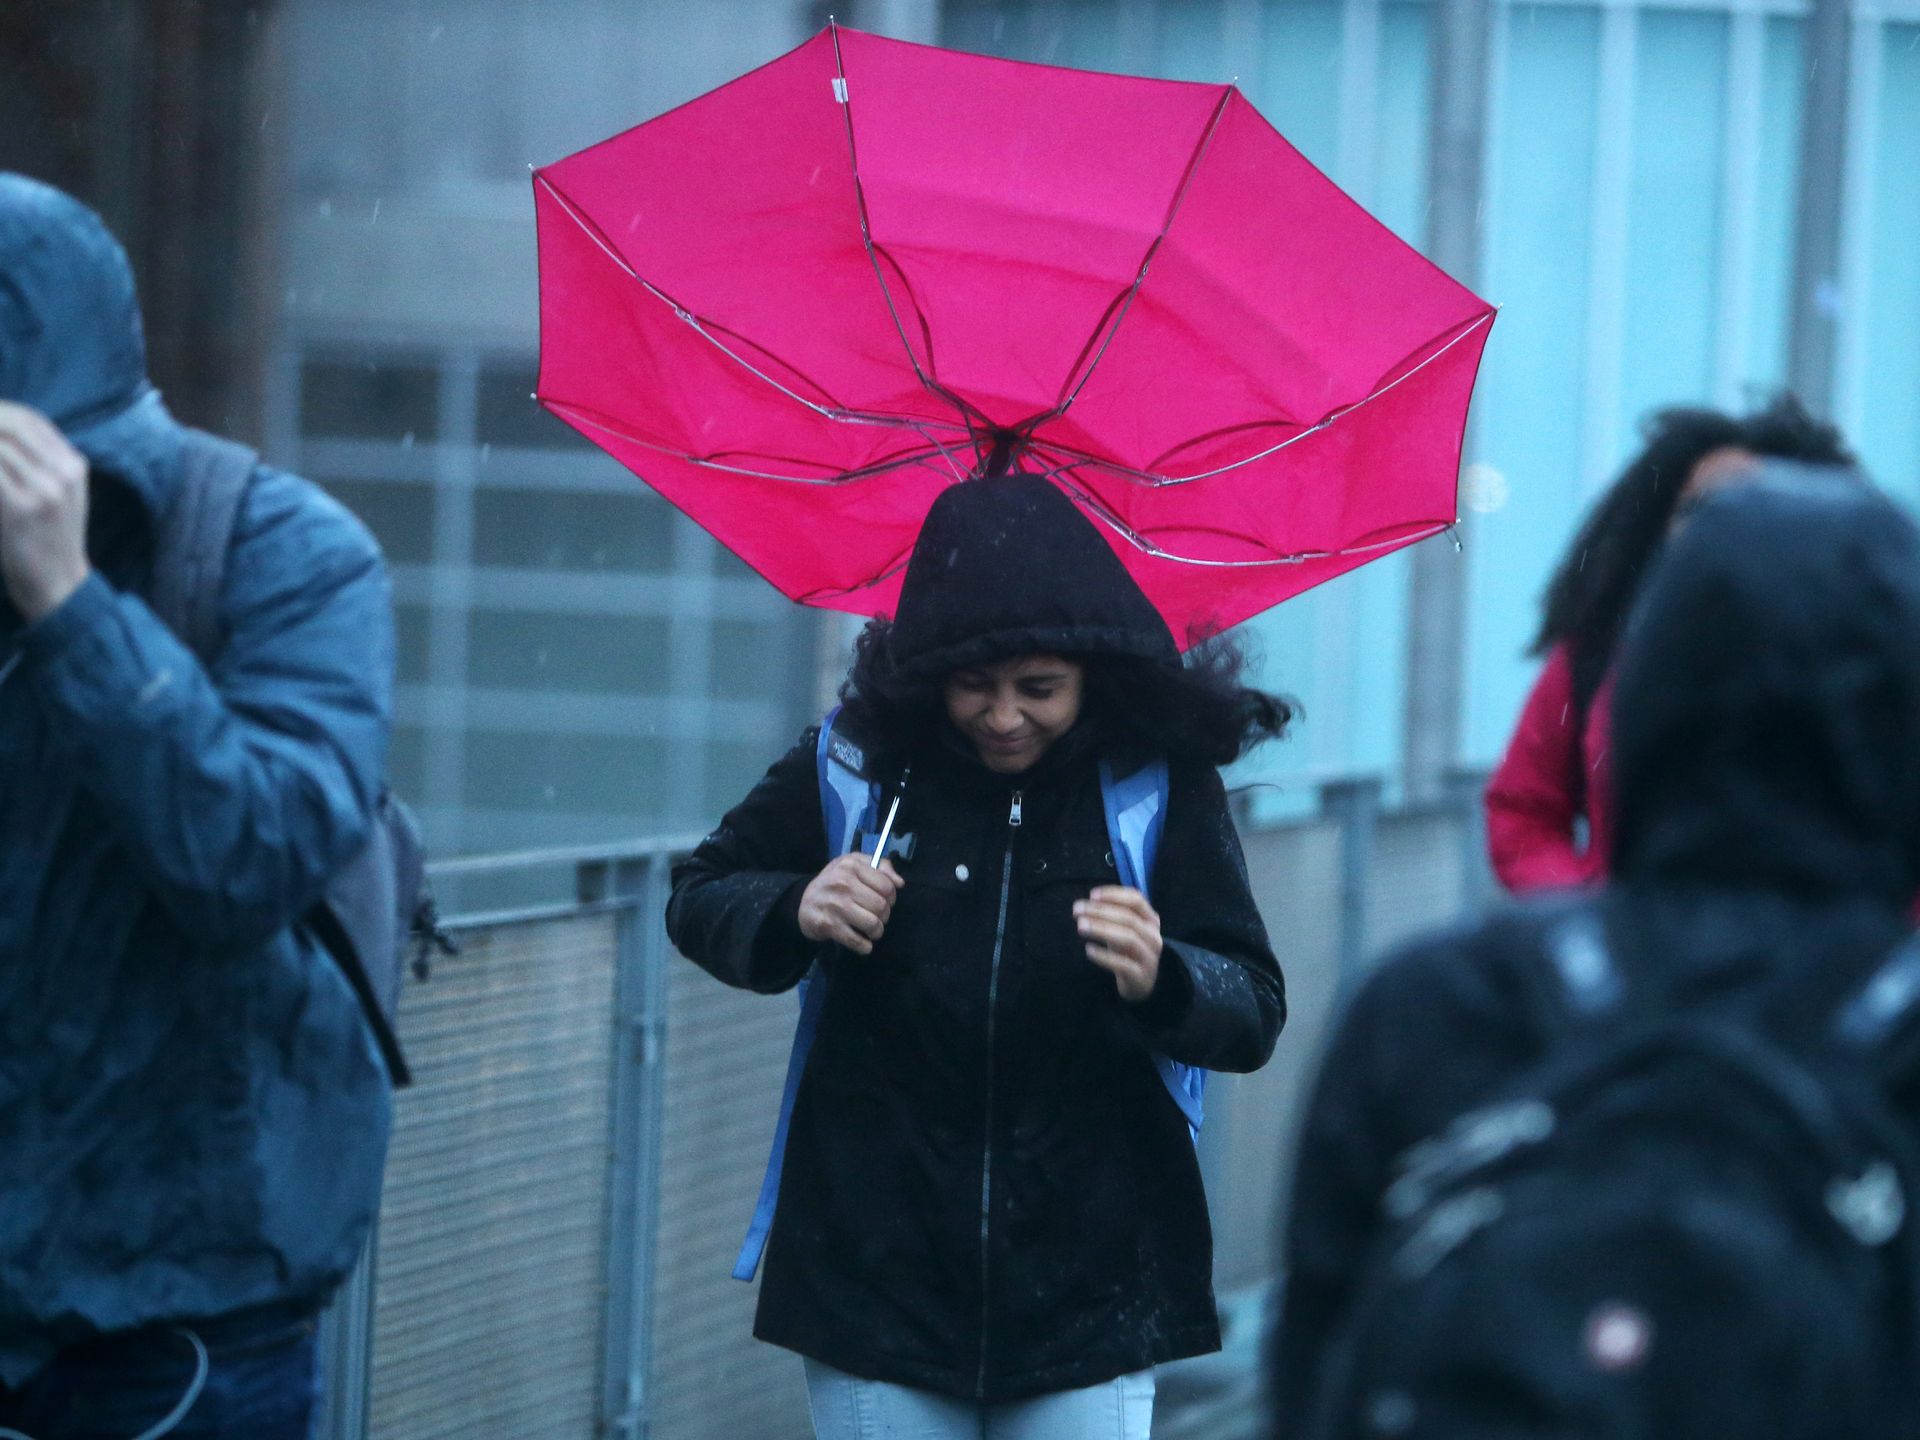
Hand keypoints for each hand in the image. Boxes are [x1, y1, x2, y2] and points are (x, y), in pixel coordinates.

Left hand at [0, 401, 91, 620]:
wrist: (57, 583)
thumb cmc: (50, 537)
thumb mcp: (62, 495)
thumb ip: (41, 463)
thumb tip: (4, 430)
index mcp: (74, 466)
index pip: (31, 420)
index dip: (0, 411)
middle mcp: (63, 473)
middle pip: (11, 426)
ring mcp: (43, 491)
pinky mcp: (20, 509)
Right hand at [798, 853, 904, 955]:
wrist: (801, 902)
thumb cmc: (834, 881)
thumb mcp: (853, 863)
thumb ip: (880, 867)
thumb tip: (900, 883)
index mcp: (851, 866)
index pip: (887, 886)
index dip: (891, 897)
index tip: (885, 901)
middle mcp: (843, 883)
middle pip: (881, 906)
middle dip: (884, 916)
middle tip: (877, 917)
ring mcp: (835, 905)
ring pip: (872, 924)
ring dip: (876, 932)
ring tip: (872, 930)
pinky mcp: (828, 925)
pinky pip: (856, 940)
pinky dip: (864, 946)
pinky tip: (864, 943)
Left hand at [1076, 885, 1161, 1003]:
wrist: (1140, 983)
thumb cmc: (1128, 950)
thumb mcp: (1123, 930)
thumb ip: (1110, 916)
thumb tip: (1086, 904)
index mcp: (1151, 921)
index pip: (1136, 900)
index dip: (1115, 895)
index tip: (1092, 895)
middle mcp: (1153, 937)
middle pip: (1129, 918)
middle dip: (1101, 911)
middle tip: (1077, 910)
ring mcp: (1149, 957)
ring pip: (1128, 938)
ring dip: (1102, 929)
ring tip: (1080, 926)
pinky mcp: (1141, 976)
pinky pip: (1123, 964)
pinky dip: (1105, 956)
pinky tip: (1088, 950)